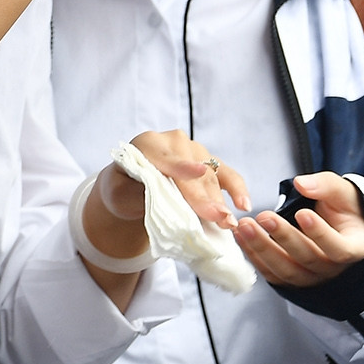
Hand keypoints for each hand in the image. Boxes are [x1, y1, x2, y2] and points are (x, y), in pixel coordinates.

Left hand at [82, 130, 245, 271]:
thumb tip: (161, 196)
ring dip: (220, 201)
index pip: (165, 157)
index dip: (181, 166)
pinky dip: (237, 190)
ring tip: (227, 221)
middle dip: (204, 197)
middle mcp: (174, 142)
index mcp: (147, 143)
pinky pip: (227, 175)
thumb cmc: (123, 190)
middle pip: (192, 172)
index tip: (198, 172)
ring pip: (210, 178)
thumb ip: (137, 191)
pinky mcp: (210, 164)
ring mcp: (195, 151)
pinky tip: (244, 205)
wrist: (130, 190)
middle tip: (218, 218)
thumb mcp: (119, 194)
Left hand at [236, 172, 363, 286]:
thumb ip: (325, 186)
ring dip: (262, 247)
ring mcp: (311, 276)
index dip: (320, 234)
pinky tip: (240, 236)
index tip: (302, 213)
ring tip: (245, 225)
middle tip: (264, 216)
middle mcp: (333, 268)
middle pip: (308, 259)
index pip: (339, 249)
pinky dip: (253, 255)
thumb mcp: (341, 193)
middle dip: (283, 237)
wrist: (333, 224)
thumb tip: (302, 184)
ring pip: (286, 270)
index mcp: (353, 248)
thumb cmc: (341, 209)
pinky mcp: (290, 278)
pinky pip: (270, 272)